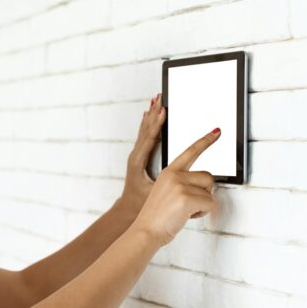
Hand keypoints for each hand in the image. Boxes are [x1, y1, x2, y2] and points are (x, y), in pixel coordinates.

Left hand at [118, 93, 165, 216]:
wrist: (127, 210)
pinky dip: (149, 123)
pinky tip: (149, 116)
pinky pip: (145, 135)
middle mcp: (135, 155)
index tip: (164, 110)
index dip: (157, 124)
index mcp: (138, 161)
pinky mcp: (139, 156)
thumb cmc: (141, 203)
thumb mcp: (154, 192)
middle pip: (146, 128)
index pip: (149, 138)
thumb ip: (164, 183)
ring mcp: (136, 155)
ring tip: (156, 100)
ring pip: (145, 129)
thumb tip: (179, 175)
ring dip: (151, 114)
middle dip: (154, 112)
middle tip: (160, 97)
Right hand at [131, 128, 220, 246]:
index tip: (217, 131)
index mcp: (169, 172)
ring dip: (203, 204)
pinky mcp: (186, 198)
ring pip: (210, 191)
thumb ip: (182, 183)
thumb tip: (204, 184)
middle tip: (189, 204)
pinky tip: (187, 216)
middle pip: (208, 176)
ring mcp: (180, 185)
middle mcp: (174, 175)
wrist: (146, 231)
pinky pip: (210, 204)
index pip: (190, 152)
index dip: (205, 141)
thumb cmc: (156, 217)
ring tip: (185, 210)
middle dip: (204, 192)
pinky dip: (202, 213)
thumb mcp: (166, 192)